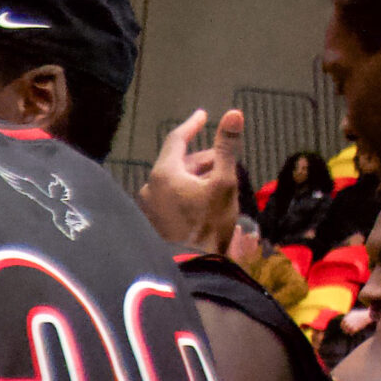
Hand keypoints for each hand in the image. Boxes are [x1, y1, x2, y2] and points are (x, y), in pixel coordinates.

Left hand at [140, 108, 245, 254]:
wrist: (192, 267)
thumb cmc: (209, 224)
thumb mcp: (224, 182)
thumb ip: (227, 147)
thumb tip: (233, 113)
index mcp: (163, 174)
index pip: (176, 139)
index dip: (192, 125)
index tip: (203, 115)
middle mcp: (149, 187)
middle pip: (177, 161)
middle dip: (202, 157)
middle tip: (224, 158)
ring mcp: (148, 206)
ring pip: (174, 180)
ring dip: (196, 175)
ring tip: (219, 179)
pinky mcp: (152, 221)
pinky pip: (170, 196)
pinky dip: (187, 190)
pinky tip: (204, 198)